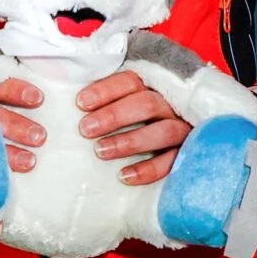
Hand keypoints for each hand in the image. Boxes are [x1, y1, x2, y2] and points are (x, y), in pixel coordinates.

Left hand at [77, 70, 188, 185]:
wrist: (189, 138)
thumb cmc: (140, 117)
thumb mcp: (127, 98)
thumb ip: (106, 93)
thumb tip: (67, 86)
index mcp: (153, 86)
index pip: (131, 81)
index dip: (105, 90)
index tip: (80, 103)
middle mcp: (170, 105)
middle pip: (146, 104)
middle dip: (113, 116)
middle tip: (85, 129)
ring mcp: (182, 129)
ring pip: (161, 132)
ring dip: (129, 141)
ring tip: (100, 151)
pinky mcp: (188, 153)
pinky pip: (172, 161)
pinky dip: (148, 169)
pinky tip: (124, 176)